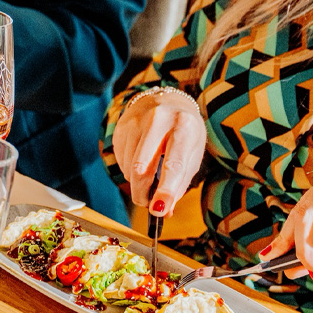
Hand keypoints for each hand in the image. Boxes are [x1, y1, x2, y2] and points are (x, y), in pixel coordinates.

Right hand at [111, 92, 206, 215]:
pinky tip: (141, 159)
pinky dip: (129, 169)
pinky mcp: (121, 125)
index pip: (173, 164)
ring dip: (137, 183)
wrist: (169, 101)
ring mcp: (136, 120)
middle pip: (141, 168)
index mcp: (184, 126)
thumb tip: (163, 211)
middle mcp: (158, 119)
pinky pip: (120, 160)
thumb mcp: (192, 155)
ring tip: (150, 176)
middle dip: (142, 194)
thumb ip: (180, 183)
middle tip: (148, 204)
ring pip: (129, 167)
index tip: (159, 211)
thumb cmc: (185, 133)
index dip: (165, 190)